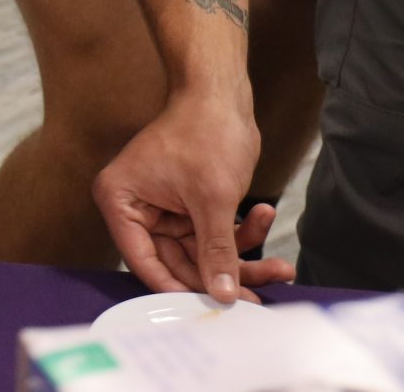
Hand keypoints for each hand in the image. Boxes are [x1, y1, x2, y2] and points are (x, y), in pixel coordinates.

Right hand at [94, 86, 292, 300]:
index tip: (210, 309)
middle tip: (259, 296)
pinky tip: (266, 214)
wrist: (222, 94)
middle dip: (223, 275)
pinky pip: (215, 235)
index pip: (143, 260)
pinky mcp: (190, 206)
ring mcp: (165, 208)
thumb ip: (215, 252)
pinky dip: (243, 232)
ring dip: (243, 257)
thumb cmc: (204, 132)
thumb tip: (223, 296)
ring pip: (203, 253)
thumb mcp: (212, 200)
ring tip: (281, 265)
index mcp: (121, 202)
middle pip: (178, 262)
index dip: (176, 288)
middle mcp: (137, 209)